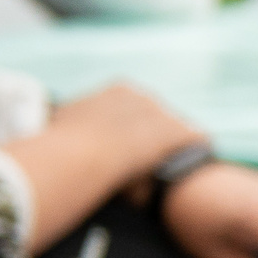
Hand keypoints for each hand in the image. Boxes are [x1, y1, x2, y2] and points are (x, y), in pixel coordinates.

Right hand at [48, 82, 201, 170]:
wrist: (83, 155)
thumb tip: (59, 126)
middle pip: (156, 117)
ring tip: (173, 166)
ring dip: (176, 145)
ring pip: (177, 128)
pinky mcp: (182, 133)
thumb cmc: (63, 145)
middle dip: (153, 136)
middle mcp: (144, 97)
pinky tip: (199, 165)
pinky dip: (198, 151)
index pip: (132, 108)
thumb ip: (70, 122)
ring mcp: (164, 114)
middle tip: (149, 160)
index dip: (131, 129)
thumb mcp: (61, 125)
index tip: (127, 146)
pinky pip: (198, 140)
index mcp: (117, 92)